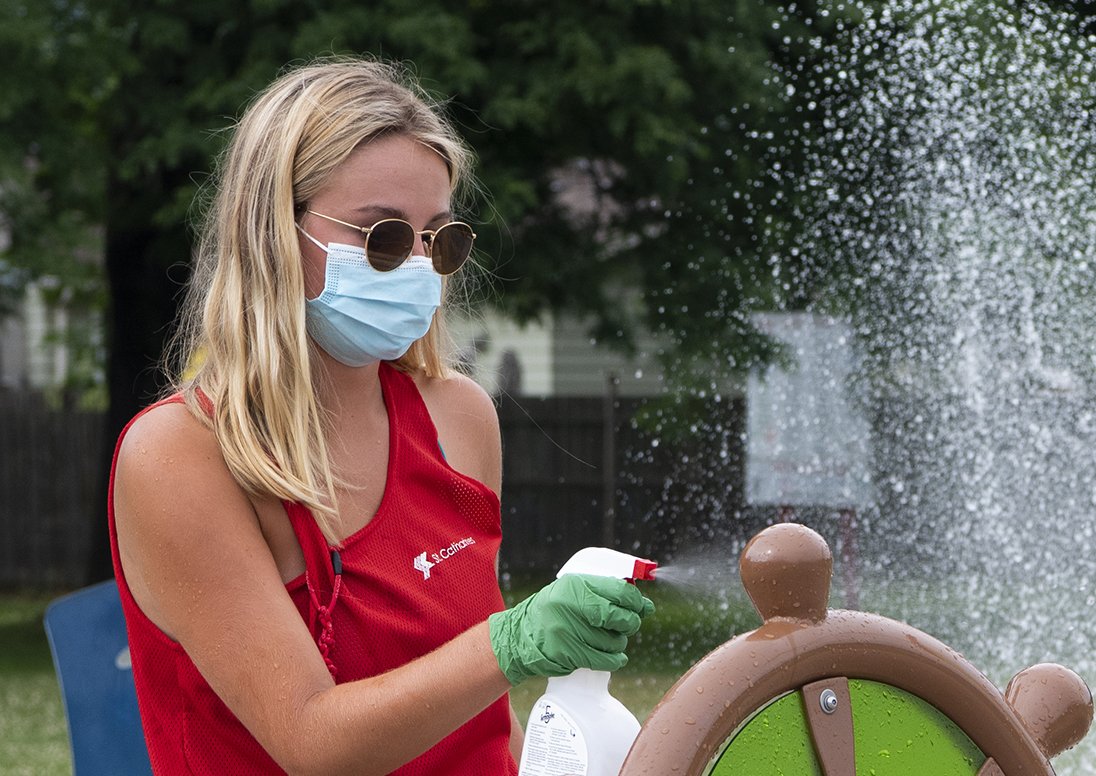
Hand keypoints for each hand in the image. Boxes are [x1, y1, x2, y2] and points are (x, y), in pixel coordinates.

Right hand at [488, 574, 654, 685]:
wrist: (518, 637)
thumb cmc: (551, 612)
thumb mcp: (571, 591)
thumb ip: (603, 592)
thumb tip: (644, 604)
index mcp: (576, 585)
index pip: (620, 591)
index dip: (636, 601)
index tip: (642, 606)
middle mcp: (574, 605)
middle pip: (621, 617)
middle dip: (631, 622)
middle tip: (629, 624)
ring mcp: (571, 630)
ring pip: (615, 640)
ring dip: (619, 642)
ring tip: (609, 639)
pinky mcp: (570, 653)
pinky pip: (606, 659)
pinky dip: (615, 659)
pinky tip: (613, 656)